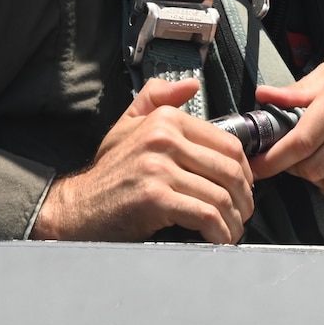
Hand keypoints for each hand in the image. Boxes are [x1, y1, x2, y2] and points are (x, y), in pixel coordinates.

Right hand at [30, 78, 253, 243]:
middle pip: (229, 170)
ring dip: (233, 220)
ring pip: (220, 195)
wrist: (78, 208)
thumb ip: (158, 100)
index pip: (227, 143)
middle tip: (242, 215)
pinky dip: (218, 231)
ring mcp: (158, 168)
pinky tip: (217, 239)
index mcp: (165, 120)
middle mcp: (163, 139)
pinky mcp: (155, 198)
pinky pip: (204, 214)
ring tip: (230, 231)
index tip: (244, 189)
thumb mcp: (128, 125)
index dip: (245, 170)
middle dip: (244, 199)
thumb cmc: (108, 173)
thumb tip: (192, 85)